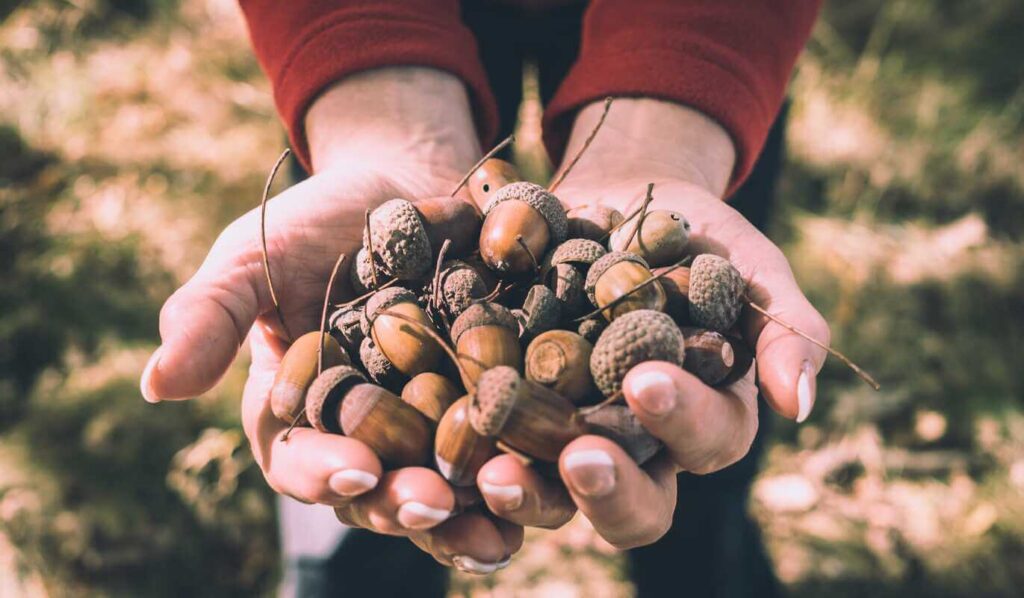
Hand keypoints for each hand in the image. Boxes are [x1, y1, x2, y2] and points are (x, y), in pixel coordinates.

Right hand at [140, 68, 521, 570]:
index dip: (323, 473)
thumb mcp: (256, 255)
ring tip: (500, 526)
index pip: (299, 461)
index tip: (353, 471)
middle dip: (403, 504)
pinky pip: (508, 448)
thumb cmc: (318, 223)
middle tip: (432, 505)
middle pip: (379, 490)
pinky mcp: (492, 403)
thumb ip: (210, 314)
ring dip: (471, 513)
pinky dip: (527, 467)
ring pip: (447, 486)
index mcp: (301, 414)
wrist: (406, 183)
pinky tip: (554, 480)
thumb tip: (156, 385)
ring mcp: (432, 425)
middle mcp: (366, 434)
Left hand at [479, 99, 829, 548]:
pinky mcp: (505, 417)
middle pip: (634, 503)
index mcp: (700, 418)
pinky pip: (486, 453)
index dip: (682, 420)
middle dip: (609, 486)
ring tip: (497, 475)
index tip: (647, 380)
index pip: (707, 441)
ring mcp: (566, 438)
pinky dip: (466, 460)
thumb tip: (799, 405)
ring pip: (554, 496)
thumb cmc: (694, 234)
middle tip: (581, 458)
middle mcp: (635, 447)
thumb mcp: (747, 263)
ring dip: (530, 494)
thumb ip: (784, 327)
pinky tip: (441, 444)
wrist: (610, 200)